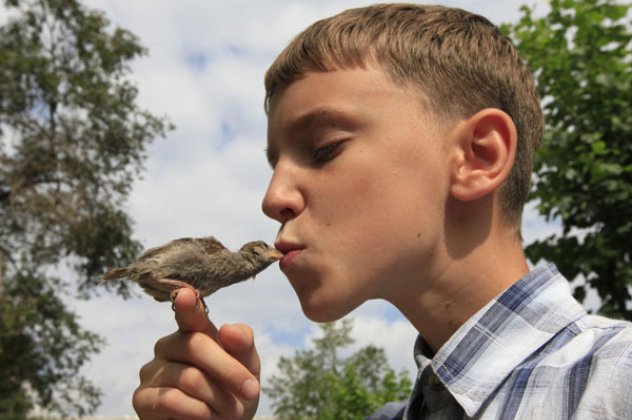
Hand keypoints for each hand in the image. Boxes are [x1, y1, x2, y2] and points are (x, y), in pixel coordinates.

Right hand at [132, 288, 259, 418]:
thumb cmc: (234, 393)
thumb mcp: (248, 366)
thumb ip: (243, 345)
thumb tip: (227, 330)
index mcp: (192, 331)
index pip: (189, 313)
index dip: (187, 305)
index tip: (186, 295)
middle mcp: (168, 345)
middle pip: (197, 346)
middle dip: (230, 371)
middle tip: (251, 391)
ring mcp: (152, 371)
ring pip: (189, 377)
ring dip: (219, 399)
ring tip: (232, 412)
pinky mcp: (142, 399)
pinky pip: (173, 400)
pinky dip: (200, 413)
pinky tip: (209, 418)